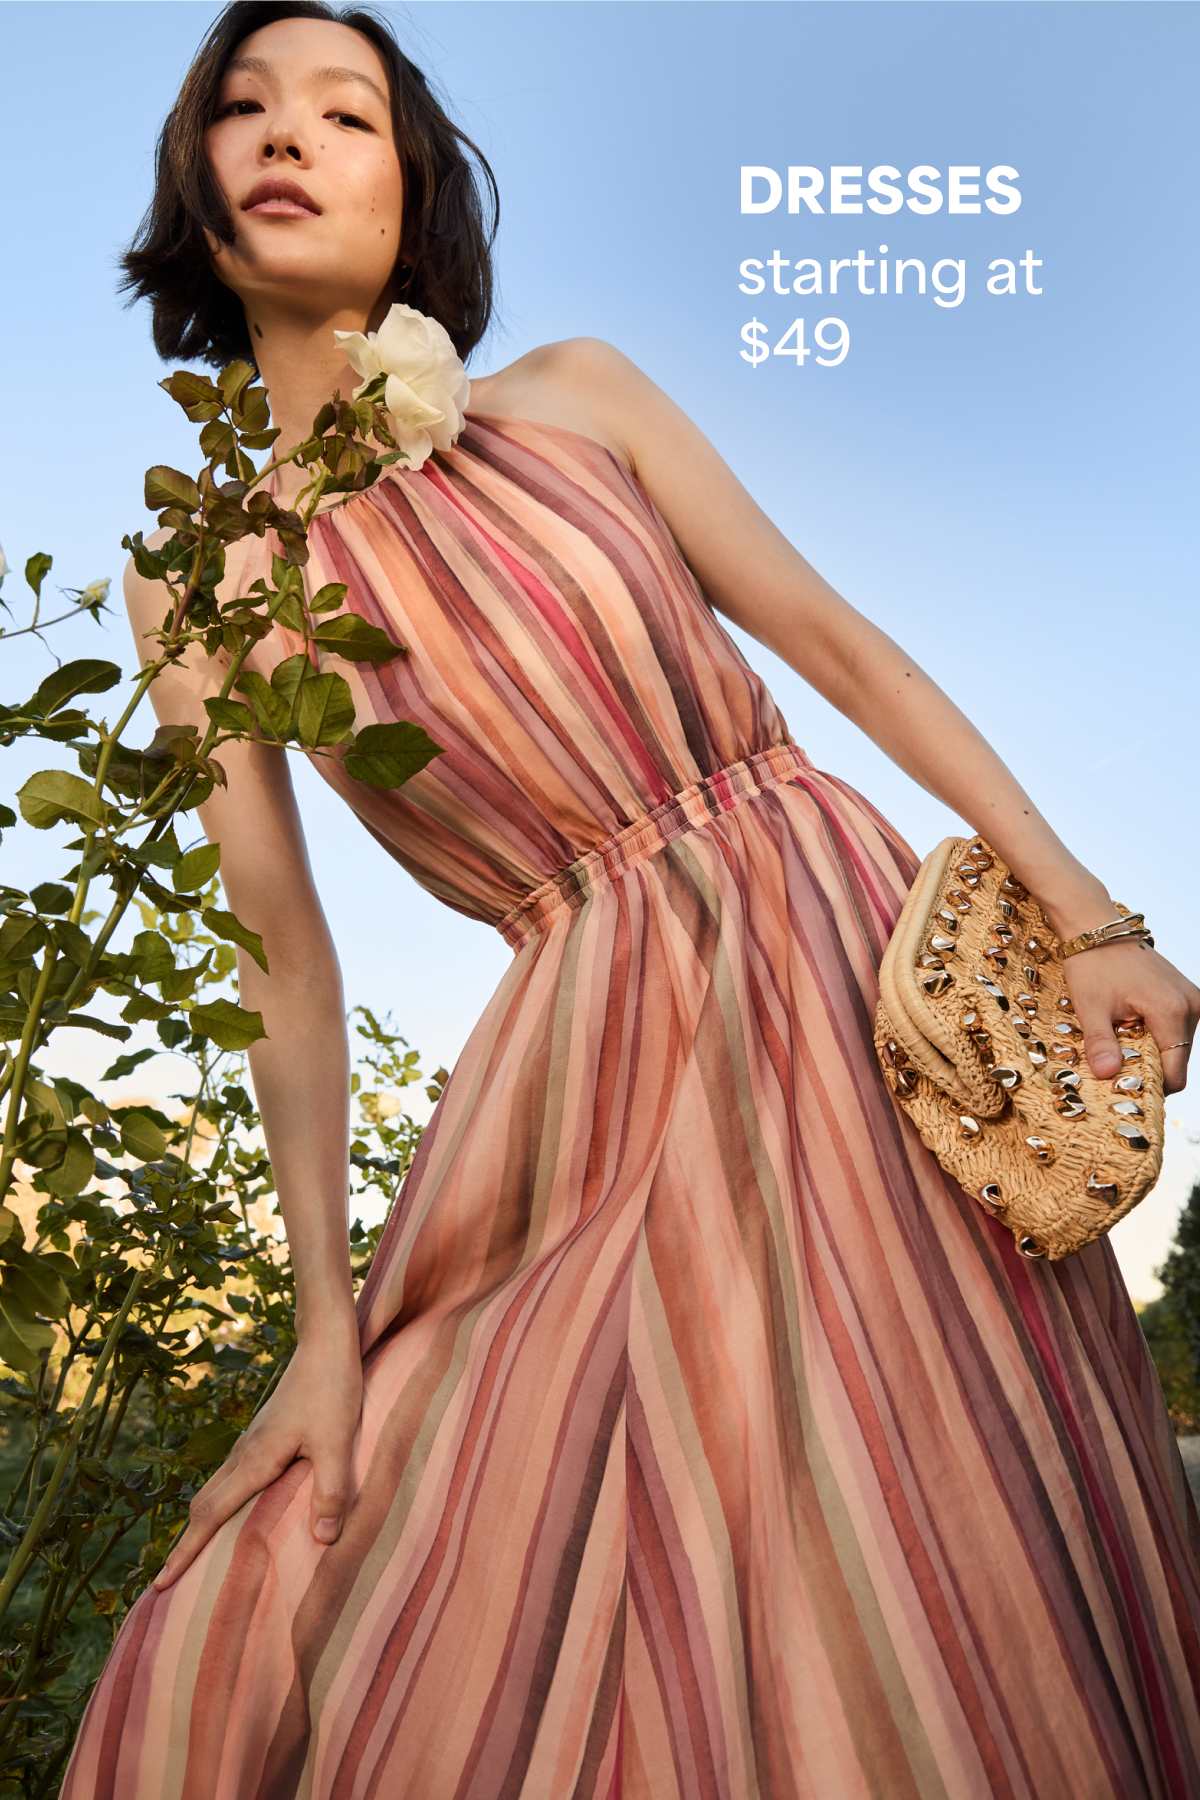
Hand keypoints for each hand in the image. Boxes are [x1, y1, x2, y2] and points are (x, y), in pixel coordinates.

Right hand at [151, 1326, 363, 1590]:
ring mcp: (251, 1442)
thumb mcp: (337, 1443)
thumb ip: (331, 1491)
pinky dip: (223, 1502)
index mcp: (254, 1461)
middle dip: (186, 1542)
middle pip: (203, 1505)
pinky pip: (232, 1477)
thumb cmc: (332, 1390)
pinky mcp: (264, 1434)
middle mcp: (244, 1453)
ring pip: (216, 1489)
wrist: (326, 1343)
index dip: (186, 1551)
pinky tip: (241, 1510)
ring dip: (204, 1522)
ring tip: (201, 1553)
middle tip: (170, 1580)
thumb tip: (322, 1541)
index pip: (210, 1515)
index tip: (161, 1583)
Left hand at [1061, 938, 1198, 1095]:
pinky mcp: (1185, 994)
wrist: (1097, 928)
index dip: (1151, 1087)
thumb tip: (1108, 1075)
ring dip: (1150, 1051)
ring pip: (1176, 1046)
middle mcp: (1191, 1005)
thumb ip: (1101, 1043)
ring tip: (1120, 1040)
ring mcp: (1192, 998)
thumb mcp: (1091, 1007)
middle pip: (1177, 1060)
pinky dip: (1155, 1035)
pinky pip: (1175, 1028)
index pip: (1174, 1072)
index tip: (1123, 1089)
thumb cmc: (1092, 964)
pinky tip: (1129, 1027)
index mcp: (1172, 1011)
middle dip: (1148, 1069)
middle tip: (1115, 1065)